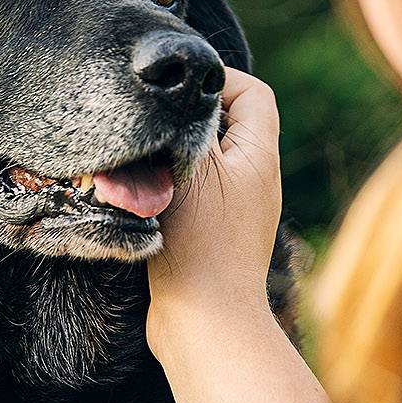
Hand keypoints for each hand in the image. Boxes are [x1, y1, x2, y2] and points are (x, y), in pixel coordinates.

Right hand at [148, 67, 282, 354]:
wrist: (205, 323)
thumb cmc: (200, 242)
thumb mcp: (194, 165)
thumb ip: (192, 121)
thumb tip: (185, 89)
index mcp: (260, 155)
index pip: (252, 93)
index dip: (218, 79)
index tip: (176, 90)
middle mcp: (256, 180)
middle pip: (228, 125)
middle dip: (188, 119)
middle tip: (152, 123)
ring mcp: (237, 210)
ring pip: (205, 161)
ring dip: (173, 156)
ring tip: (142, 162)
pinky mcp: (214, 237)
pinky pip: (194, 194)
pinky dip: (169, 188)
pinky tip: (141, 198)